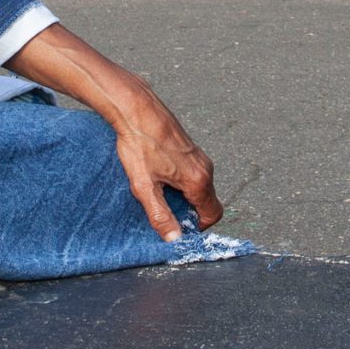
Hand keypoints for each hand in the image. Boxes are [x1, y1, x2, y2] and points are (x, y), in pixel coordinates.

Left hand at [5, 23, 224, 241]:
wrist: (136, 109)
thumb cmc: (139, 144)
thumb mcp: (144, 187)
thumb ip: (160, 215)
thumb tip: (174, 239)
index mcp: (198, 180)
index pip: (213, 215)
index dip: (198, 227)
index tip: (178, 227)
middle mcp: (205, 167)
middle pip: (207, 202)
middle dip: (188, 212)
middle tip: (163, 210)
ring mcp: (199, 156)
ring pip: (199, 187)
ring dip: (183, 196)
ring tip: (157, 191)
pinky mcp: (190, 148)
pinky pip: (193, 173)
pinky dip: (180, 182)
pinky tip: (157, 175)